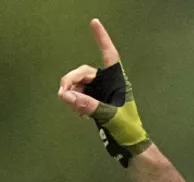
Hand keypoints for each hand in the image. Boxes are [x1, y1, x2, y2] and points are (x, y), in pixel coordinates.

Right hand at [58, 19, 150, 166]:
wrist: (129, 146)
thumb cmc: (127, 128)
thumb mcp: (109, 116)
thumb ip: (89, 105)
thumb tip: (67, 95)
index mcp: (118, 82)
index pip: (110, 56)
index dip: (102, 39)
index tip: (95, 23)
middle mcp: (109, 84)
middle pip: (84, 72)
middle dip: (72, 81)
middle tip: (63, 95)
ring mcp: (101, 93)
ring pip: (79, 84)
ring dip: (72, 94)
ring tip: (75, 110)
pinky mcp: (95, 102)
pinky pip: (78, 96)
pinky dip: (74, 102)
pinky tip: (79, 114)